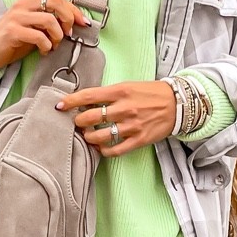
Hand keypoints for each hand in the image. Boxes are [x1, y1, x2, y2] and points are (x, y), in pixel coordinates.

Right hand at [0, 0, 90, 73]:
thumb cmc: (13, 40)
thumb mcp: (33, 27)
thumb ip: (49, 21)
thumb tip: (73, 23)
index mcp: (29, 0)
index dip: (74, 11)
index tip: (83, 23)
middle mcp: (23, 4)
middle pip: (56, 2)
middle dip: (68, 19)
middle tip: (68, 34)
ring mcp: (16, 17)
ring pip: (49, 20)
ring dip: (57, 36)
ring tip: (53, 45)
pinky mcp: (12, 31)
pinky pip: (38, 36)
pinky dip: (46, 45)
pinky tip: (43, 51)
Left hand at [56, 81, 176, 156]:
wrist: (177, 104)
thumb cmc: (151, 93)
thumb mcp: (128, 86)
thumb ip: (108, 94)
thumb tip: (86, 101)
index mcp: (120, 91)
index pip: (88, 96)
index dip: (71, 101)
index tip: (60, 105)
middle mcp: (124, 109)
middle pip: (90, 118)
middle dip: (78, 122)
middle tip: (77, 122)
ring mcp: (131, 126)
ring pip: (99, 136)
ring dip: (88, 137)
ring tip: (88, 135)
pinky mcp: (138, 140)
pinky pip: (115, 150)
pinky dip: (104, 150)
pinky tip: (101, 146)